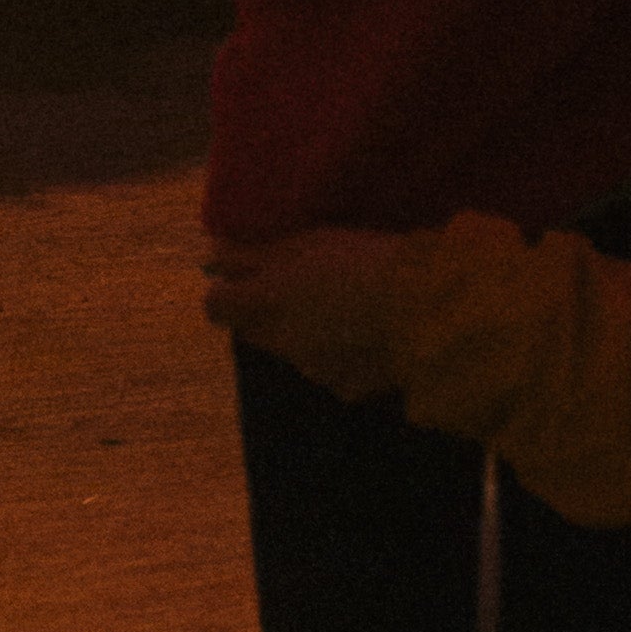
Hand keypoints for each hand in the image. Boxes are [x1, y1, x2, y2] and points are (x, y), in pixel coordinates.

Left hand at [205, 228, 434, 403]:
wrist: (420, 310)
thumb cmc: (360, 262)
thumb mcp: (304, 243)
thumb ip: (251, 255)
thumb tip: (210, 258)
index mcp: (265, 301)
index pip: (216, 306)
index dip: (224, 294)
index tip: (241, 281)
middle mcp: (280, 342)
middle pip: (252, 331)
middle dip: (262, 313)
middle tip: (295, 288)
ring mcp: (313, 371)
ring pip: (292, 351)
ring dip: (304, 333)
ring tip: (342, 307)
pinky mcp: (346, 389)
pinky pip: (331, 370)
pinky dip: (340, 355)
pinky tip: (369, 335)